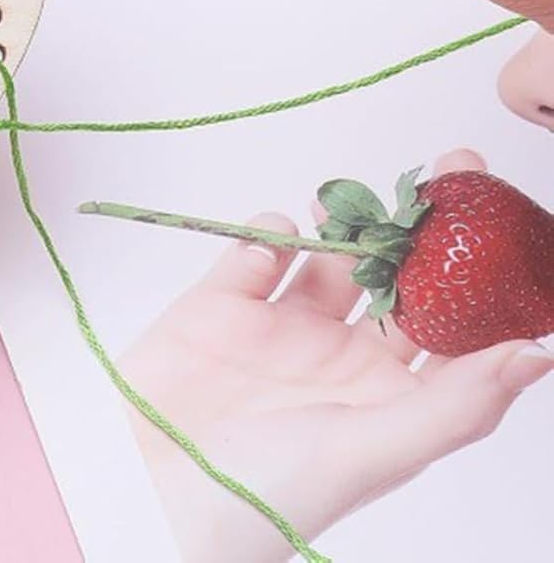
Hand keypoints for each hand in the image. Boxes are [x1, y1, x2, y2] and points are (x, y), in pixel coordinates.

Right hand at [123, 149, 552, 561]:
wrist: (148, 481)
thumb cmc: (266, 495)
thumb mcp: (375, 452)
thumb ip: (457, 404)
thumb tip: (537, 353)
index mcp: (390, 397)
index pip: (454, 329)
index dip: (484, 279)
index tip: (507, 224)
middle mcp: (342, 356)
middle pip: (398, 277)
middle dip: (424, 227)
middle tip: (449, 167)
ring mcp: (281, 326)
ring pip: (328, 255)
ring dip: (345, 223)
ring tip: (348, 204)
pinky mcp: (221, 301)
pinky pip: (255, 249)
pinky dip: (268, 231)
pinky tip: (276, 237)